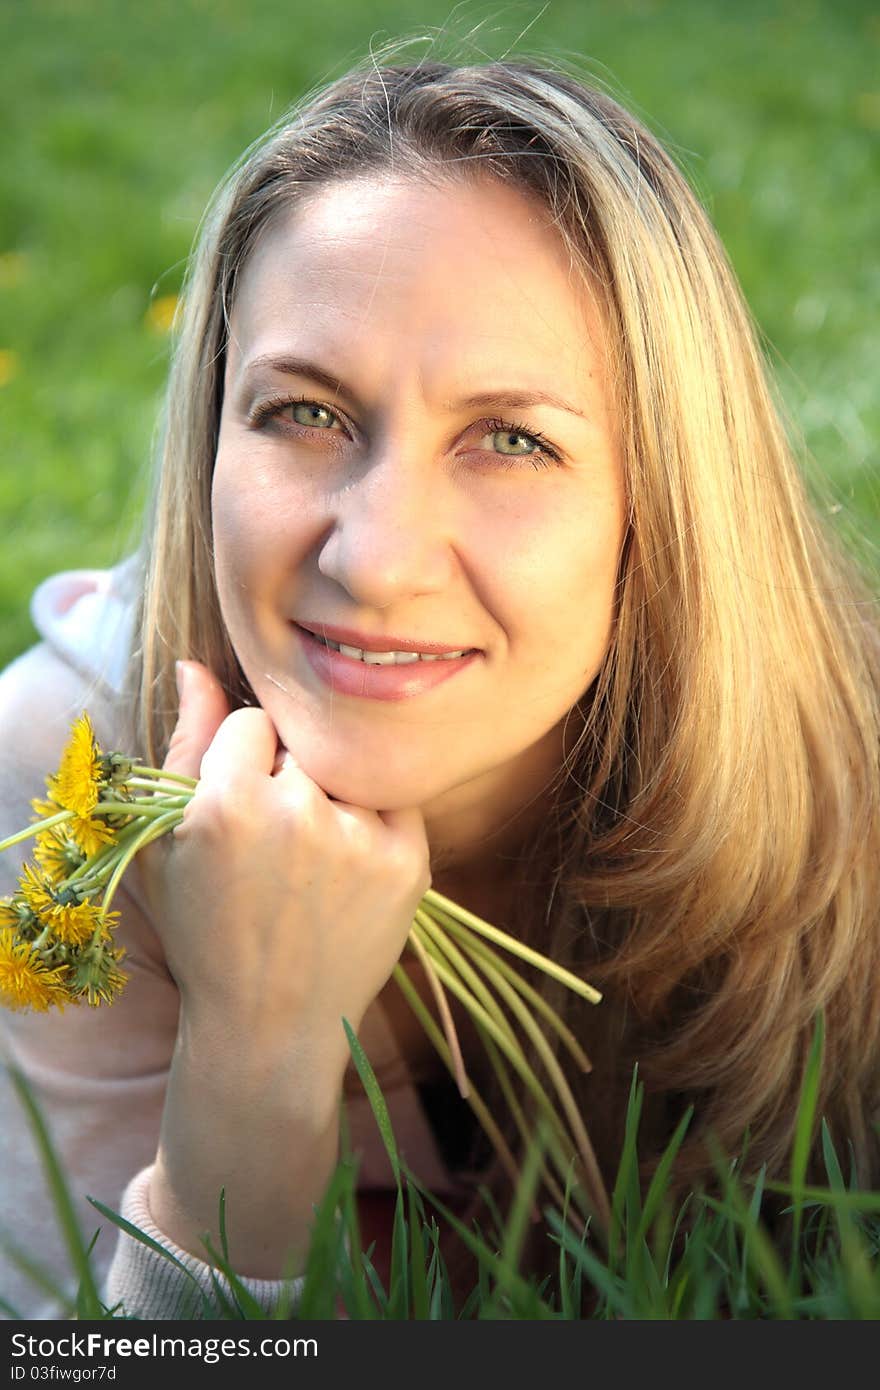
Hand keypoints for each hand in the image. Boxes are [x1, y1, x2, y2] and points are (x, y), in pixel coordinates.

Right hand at [150, 659, 430, 1073]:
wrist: (269, 1028)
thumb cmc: (205, 932)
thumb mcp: (167, 844)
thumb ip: (185, 744)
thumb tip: (197, 663)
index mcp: (226, 804)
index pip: (252, 720)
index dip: (243, 763)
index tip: (240, 811)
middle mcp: (297, 815)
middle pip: (304, 743)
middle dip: (289, 776)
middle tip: (277, 848)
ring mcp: (358, 839)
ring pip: (348, 768)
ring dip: (331, 797)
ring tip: (309, 865)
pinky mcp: (407, 863)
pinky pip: (391, 801)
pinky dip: (371, 823)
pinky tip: (344, 874)